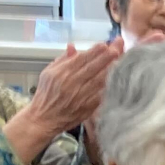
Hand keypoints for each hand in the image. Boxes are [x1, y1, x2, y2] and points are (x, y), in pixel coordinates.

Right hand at [7, 40, 121, 160]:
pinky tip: (118, 81)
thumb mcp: (48, 73)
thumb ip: (63, 59)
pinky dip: (109, 88)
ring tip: (121, 61)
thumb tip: (73, 46)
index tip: (105, 45)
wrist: (44, 119)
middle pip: (92, 68)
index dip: (94, 51)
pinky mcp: (86, 108)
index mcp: (62, 73)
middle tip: (118, 48)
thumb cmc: (46, 94)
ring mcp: (80, 97)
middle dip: (106, 57)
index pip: (81, 59)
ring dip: (110, 71)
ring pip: (98, 81)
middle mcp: (71, 84)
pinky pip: (100, 97)